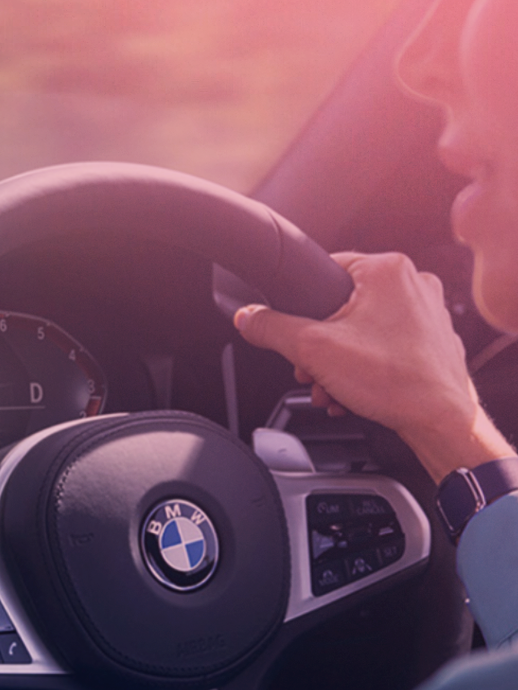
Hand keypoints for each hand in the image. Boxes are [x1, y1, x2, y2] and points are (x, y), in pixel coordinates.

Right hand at [233, 251, 511, 479]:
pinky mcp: (432, 338)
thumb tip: (247, 317)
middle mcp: (414, 283)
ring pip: (362, 328)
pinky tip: (353, 390)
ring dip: (338, 360)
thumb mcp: (312, 350)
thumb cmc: (396, 382)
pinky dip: (364, 366)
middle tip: (312, 367)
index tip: (295, 328)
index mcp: (387, 270)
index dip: (301, 303)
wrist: (442, 421)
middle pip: (341, 305)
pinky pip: (385, 344)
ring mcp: (428, 311)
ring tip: (332, 385)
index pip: (325, 269)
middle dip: (319, 344)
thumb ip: (271, 328)